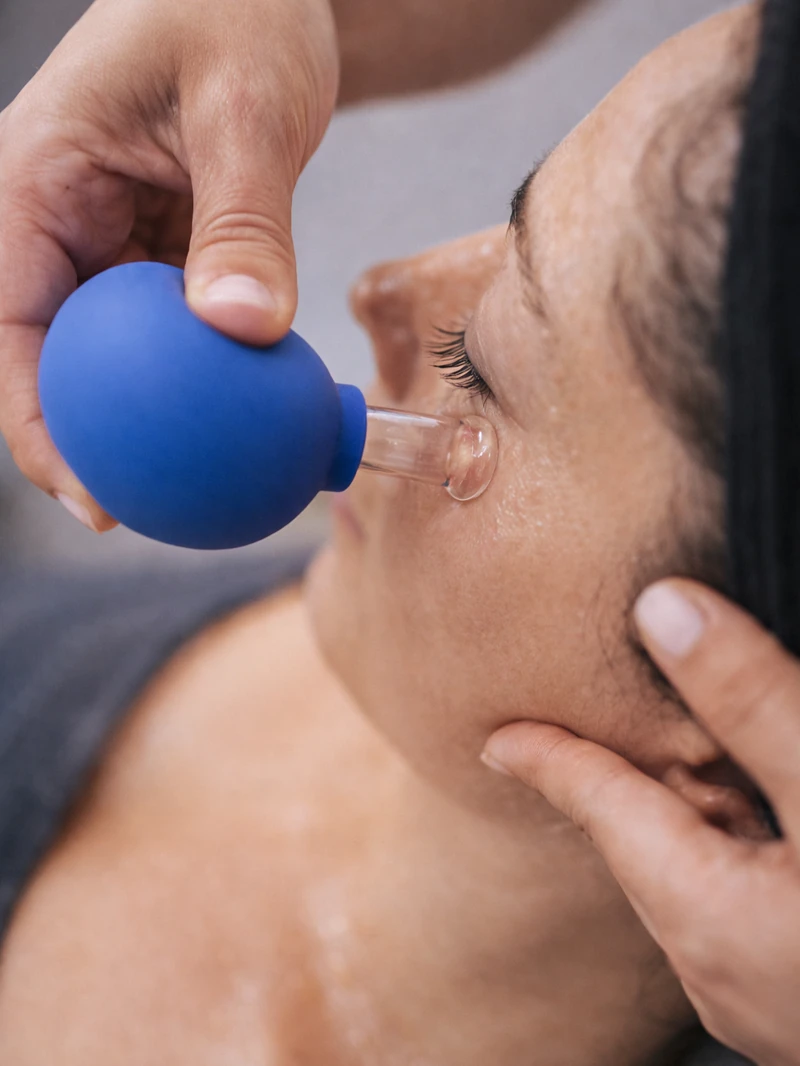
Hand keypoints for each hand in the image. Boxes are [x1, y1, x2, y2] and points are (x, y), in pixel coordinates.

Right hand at [0, 0, 337, 529]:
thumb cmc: (236, 14)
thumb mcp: (245, 111)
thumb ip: (244, 223)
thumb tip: (243, 330)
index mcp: (28, 187)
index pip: (7, 330)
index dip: (36, 428)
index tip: (96, 497)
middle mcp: (51, 222)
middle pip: (46, 362)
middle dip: (89, 444)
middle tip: (155, 513)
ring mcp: (101, 241)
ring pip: (106, 357)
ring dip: (148, 419)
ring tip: (203, 482)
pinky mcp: (150, 252)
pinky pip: (162, 334)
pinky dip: (194, 379)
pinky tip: (239, 419)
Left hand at [484, 579, 799, 1065]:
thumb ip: (752, 703)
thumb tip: (662, 610)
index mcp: (710, 916)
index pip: (601, 810)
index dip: (550, 759)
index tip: (501, 737)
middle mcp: (722, 972)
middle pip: (646, 850)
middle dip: (626, 785)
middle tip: (601, 729)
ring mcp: (768, 1001)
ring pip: (701, 883)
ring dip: (700, 821)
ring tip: (704, 766)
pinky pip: (748, 914)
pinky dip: (750, 859)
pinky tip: (782, 832)